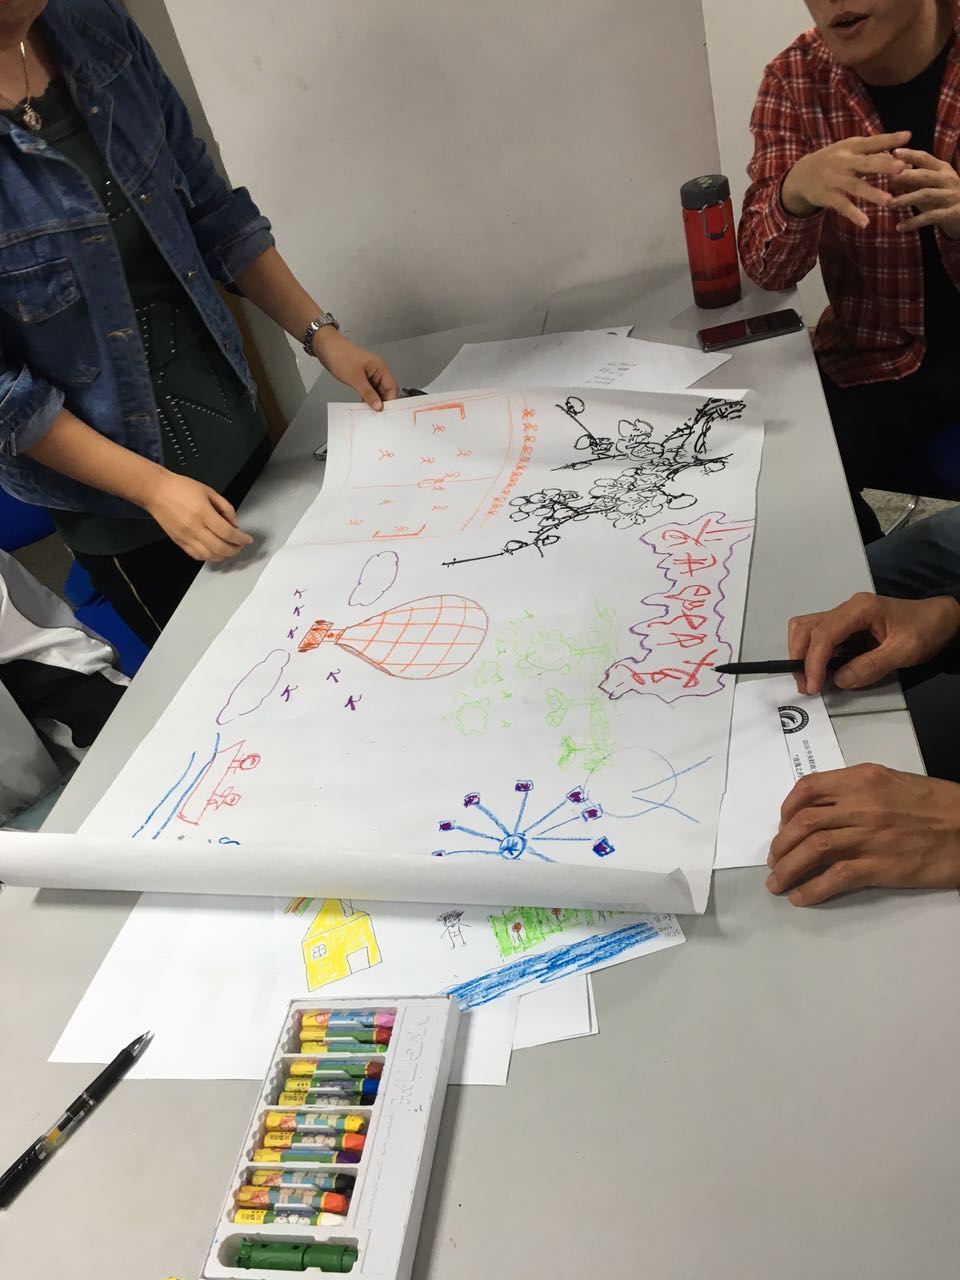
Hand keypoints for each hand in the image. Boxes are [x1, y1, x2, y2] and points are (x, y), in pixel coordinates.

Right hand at [144, 471, 252, 561]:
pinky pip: (196, 555)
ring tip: (229, 549)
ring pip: (209, 555)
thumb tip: (235, 525)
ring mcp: (185, 537)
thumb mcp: (209, 491)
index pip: (227, 533)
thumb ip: (225, 508)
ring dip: (223, 555)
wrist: (156, 491)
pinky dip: (208, 556)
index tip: (248, 539)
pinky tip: (214, 551)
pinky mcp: (178, 542)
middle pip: (220, 547)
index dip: (241, 539)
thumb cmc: (183, 487)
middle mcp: (195, 528)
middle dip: (235, 549)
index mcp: (203, 513)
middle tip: (240, 546)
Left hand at [313, 328, 397, 411]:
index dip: (390, 401)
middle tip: (377, 417)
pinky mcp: (361, 377)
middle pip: (385, 391)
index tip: (386, 414)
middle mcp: (377, 371)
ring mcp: (369, 374)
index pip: (392, 387)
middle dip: (382, 403)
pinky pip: (368, 390)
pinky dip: (367, 398)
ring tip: (369, 413)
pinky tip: (363, 406)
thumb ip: (368, 394)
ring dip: (373, 401)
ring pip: (376, 392)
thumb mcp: (355, 378)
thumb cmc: (341, 357)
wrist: (326, 347)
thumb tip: (379, 406)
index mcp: (380, 368)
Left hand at [766, 764, 959, 905]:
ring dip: (788, 868)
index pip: (808, 788)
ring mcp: (871, 836)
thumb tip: (822, 811)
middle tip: (775, 860)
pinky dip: (813, 889)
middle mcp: (862, 804)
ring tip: (778, 883)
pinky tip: (802, 897)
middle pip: (804, 823)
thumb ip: (856, 792)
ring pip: (814, 850)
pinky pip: (837, 877)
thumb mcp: (892, 783)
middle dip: (781, 845)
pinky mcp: (883, 866)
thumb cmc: (937, 805)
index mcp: (862, 779)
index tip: (782, 827)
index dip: (786, 810)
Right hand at [781, 131, 910, 227]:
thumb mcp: (851, 150)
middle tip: (902, 168)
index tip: (908, 136)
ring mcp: (834, 180)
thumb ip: (876, 149)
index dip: (889, 139)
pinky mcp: (827, 196)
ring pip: (855, 186)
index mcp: (851, 147)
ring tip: (889, 201)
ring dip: (872, 194)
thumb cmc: (835, 161)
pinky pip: (842, 206)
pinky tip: (865, 223)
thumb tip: (906, 145)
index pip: (872, 142)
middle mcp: (843, 162)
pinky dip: (853, 214)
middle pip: (865, 163)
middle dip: (883, 165)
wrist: (801, 175)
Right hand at [788, 592, 959, 694]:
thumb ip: (871, 666)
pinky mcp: (845, 627)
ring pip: (807, 630)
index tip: (814, 684)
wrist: (940, 620)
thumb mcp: (904, 651)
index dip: (814, 661)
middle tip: (806, 685)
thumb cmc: (926, 629)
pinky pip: (819, 637)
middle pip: (806, 628)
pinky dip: (814, 654)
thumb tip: (840, 679)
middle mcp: (847, 608)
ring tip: (811, 679)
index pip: (824, 634)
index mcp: (860, 609)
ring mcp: (844, 616)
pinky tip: (823, 670)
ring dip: (802, 654)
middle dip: (800, 657)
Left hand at [890, 147, 959, 238]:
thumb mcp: (928, 188)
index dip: (910, 155)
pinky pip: (931, 217)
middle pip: (925, 175)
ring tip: (888, 205)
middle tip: (888, 179)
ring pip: (926, 195)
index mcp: (942, 169)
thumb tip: (889, 176)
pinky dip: (914, 222)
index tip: (894, 152)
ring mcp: (952, 196)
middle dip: (906, 176)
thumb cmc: (943, 200)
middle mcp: (948, 179)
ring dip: (906, 199)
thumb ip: (912, 182)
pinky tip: (899, 227)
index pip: (925, 158)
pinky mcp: (953, 213)